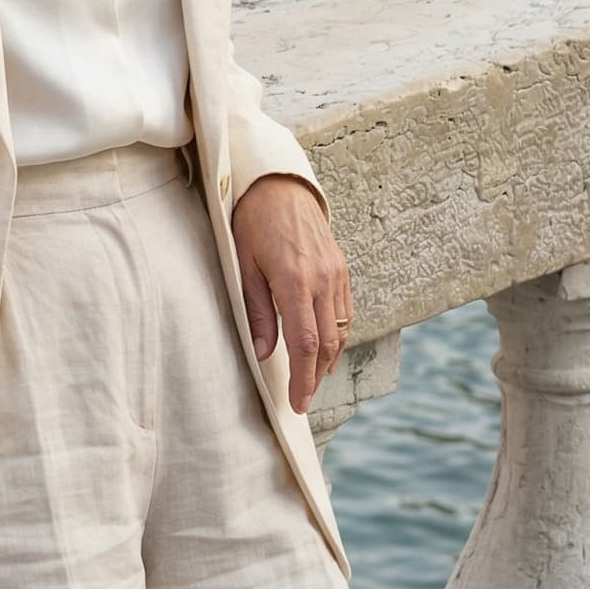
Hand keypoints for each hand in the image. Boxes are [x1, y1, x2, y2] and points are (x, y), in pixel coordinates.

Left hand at [232, 174, 352, 415]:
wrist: (279, 186)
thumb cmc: (252, 223)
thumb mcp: (244, 266)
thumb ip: (257, 312)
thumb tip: (264, 354)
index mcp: (295, 280)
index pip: (305, 344)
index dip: (303, 379)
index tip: (297, 403)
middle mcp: (323, 280)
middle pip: (327, 344)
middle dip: (315, 377)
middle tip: (303, 399)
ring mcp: (337, 274)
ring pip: (340, 331)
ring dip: (328, 360)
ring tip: (312, 379)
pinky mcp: (342, 269)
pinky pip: (345, 312)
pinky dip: (337, 335)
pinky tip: (323, 347)